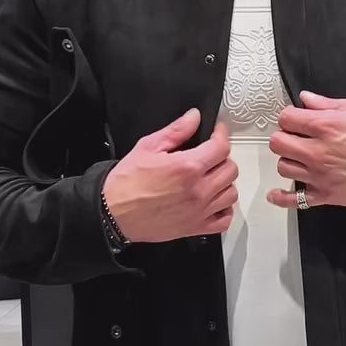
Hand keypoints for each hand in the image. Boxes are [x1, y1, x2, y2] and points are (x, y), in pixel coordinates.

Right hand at [103, 110, 238, 242]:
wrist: (114, 214)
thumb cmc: (126, 183)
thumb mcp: (148, 147)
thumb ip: (176, 131)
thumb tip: (194, 117)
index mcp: (187, 167)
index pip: (221, 147)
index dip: (221, 135)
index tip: (217, 133)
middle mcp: (198, 190)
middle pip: (231, 170)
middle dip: (223, 158)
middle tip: (210, 155)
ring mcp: (199, 211)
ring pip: (231, 194)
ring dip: (225, 183)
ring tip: (212, 178)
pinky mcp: (196, 228)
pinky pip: (224, 220)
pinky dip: (224, 210)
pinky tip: (214, 202)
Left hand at [267, 92, 345, 210]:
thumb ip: (328, 104)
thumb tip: (307, 99)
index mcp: (325, 126)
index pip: (286, 118)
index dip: (289, 117)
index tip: (295, 120)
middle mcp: (317, 151)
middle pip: (278, 143)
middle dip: (284, 137)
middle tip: (294, 138)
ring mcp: (319, 175)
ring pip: (283, 167)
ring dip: (288, 161)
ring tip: (298, 158)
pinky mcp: (325, 195)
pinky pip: (294, 199)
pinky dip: (282, 197)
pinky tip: (276, 193)